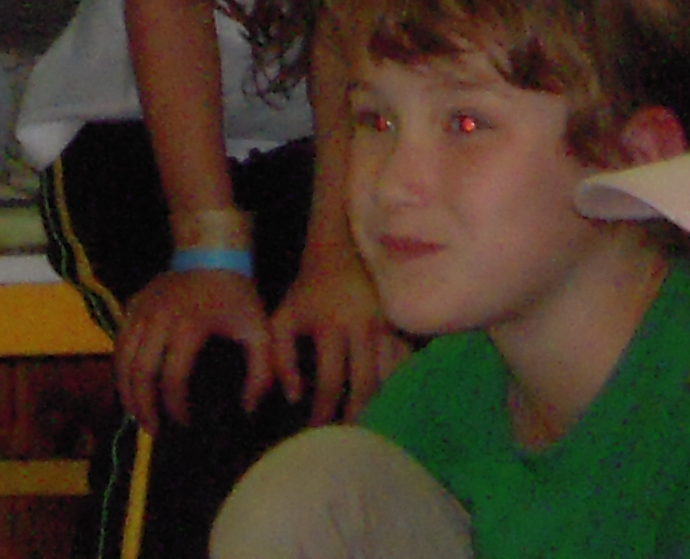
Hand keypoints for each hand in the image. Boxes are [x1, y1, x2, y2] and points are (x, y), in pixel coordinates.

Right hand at [112, 261, 266, 427]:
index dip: (175, 406)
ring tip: (134, 413)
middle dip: (143, 405)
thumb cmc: (237, 296)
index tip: (185, 423)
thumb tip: (247, 409)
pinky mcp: (133, 303)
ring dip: (125, 389)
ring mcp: (141, 309)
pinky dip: (121, 365)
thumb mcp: (261, 332)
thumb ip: (262, 374)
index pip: (172, 377)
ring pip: (122, 356)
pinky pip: (120, 340)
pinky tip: (129, 384)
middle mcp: (158, 318)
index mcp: (188, 327)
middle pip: (139, 371)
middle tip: (151, 430)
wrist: (212, 252)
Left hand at [271, 245, 403, 424]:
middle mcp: (362, 328)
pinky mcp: (402, 324)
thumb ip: (280, 356)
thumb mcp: (284, 315)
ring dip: (384, 404)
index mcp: (330, 327)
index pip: (328, 381)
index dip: (322, 411)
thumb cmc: (309, 289)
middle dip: (358, 416)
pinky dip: (404, 385)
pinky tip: (399, 404)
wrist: (340, 248)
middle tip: (351, 441)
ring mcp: (387, 326)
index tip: (316, 433)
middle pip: (365, 385)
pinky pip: (408, 363)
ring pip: (391, 377)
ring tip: (375, 429)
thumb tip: (293, 397)